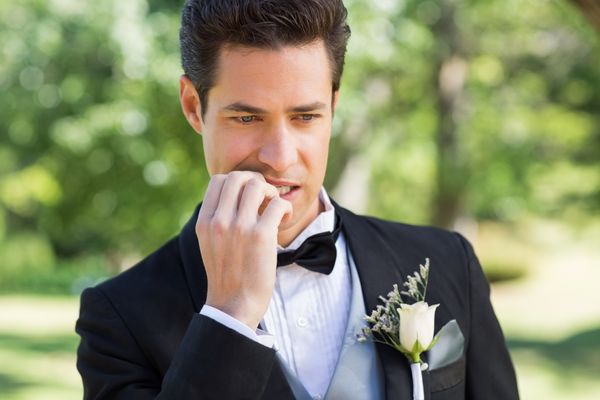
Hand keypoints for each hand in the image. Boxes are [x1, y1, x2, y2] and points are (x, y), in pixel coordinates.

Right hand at [196, 171, 292, 328]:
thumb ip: (218, 219)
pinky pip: (276, 204)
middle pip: (237, 177)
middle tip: (264, 197)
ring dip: (270, 191)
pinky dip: (284, 207)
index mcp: (205, 222)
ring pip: (257, 185)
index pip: (218, 180)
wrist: (233, 306)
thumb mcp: (210, 244)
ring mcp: (240, 227)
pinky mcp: (261, 236)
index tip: (247, 196)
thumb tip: (236, 196)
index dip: (236, 181)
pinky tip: (283, 218)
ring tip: (273, 207)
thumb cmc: (226, 275)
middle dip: (254, 181)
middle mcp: (219, 221)